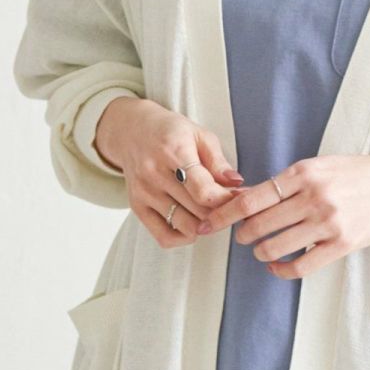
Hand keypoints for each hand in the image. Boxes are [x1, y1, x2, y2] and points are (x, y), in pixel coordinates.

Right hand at [97, 97, 244, 246]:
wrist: (132, 132)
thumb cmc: (171, 133)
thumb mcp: (199, 135)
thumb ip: (218, 161)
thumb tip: (236, 184)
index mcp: (173, 152)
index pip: (203, 191)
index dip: (226, 200)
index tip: (237, 197)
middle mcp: (155, 174)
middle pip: (198, 212)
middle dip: (222, 212)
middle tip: (230, 205)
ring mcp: (144, 193)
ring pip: (186, 227)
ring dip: (206, 225)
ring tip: (212, 212)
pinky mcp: (137, 207)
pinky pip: (165, 238)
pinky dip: (185, 237)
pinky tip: (193, 222)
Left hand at [194, 153, 369, 277]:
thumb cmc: (355, 174)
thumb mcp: (318, 166)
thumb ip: (286, 182)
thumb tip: (244, 197)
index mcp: (304, 173)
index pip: (252, 198)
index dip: (225, 214)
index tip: (209, 222)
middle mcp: (314, 197)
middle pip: (259, 224)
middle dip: (242, 234)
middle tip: (240, 237)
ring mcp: (329, 222)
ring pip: (275, 246)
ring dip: (260, 252)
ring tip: (260, 250)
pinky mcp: (342, 244)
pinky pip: (301, 265)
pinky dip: (281, 269)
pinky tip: (276, 266)